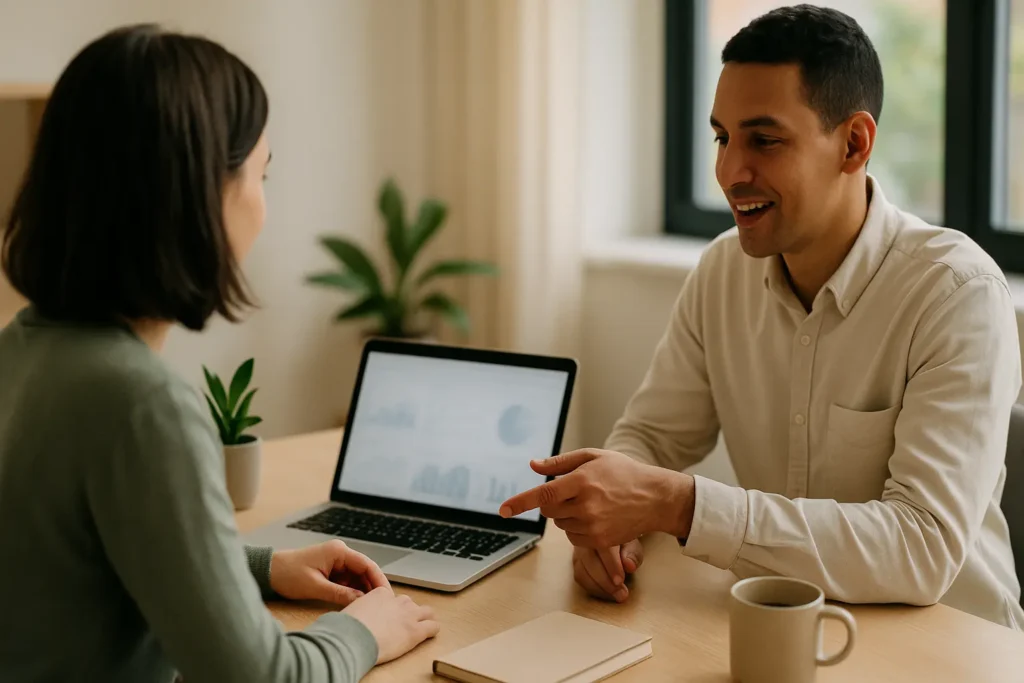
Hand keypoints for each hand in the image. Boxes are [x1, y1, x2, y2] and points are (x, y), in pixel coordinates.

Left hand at [270, 540, 389, 604]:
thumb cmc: (288, 574)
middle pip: (364, 570)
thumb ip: (340, 594)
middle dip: (372, 586)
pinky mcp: (330, 569)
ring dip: (361, 590)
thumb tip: (361, 601)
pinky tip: (354, 602)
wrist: (268, 572)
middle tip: (380, 604)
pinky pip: (347, 580)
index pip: (367, 564)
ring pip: (356, 576)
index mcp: (338, 551)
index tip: (386, 595)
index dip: (378, 580)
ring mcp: (335, 561)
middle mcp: (340, 553)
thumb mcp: (315, 587)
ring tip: (368, 606)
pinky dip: (351, 591)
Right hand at [343, 587, 440, 663]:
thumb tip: (348, 618)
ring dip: (424, 618)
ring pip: (427, 611)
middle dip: (407, 611)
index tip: (386, 617)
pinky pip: (433, 627)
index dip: (390, 608)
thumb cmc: (346, 627)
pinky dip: (432, 630)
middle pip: (408, 603)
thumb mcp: (349, 612)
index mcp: (380, 594)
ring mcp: (409, 615)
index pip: (391, 597)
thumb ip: (356, 611)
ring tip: (421, 626)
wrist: (353, 637)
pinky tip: (429, 634)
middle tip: (401, 623)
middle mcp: (397, 601)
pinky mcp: (416, 631)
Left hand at [499, 449, 695, 547]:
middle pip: (548, 510)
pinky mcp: (599, 541)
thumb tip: (533, 465)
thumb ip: (560, 463)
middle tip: (571, 491)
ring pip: (559, 523)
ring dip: (565, 514)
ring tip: (590, 502)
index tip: (503, 510)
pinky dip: (576, 528)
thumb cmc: (623, 472)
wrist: (655, 498)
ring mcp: (593, 526)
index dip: (520, 502)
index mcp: (582, 481)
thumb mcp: (593, 457)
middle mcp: (586, 505)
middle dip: (552, 501)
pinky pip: (572, 537)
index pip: (544, 494)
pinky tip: (596, 516)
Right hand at [573, 539, 644, 602]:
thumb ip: (633, 554)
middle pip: (590, 561)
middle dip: (605, 581)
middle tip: (621, 594)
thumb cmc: (624, 541)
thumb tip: (629, 566)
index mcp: (601, 529)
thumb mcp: (633, 545)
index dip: (611, 566)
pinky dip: (592, 588)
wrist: (611, 535)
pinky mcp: (575, 561)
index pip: (604, 548)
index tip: (620, 581)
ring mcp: (578, 550)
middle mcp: (586, 538)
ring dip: (599, 587)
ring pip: (582, 571)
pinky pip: (579, 576)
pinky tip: (606, 593)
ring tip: (616, 595)